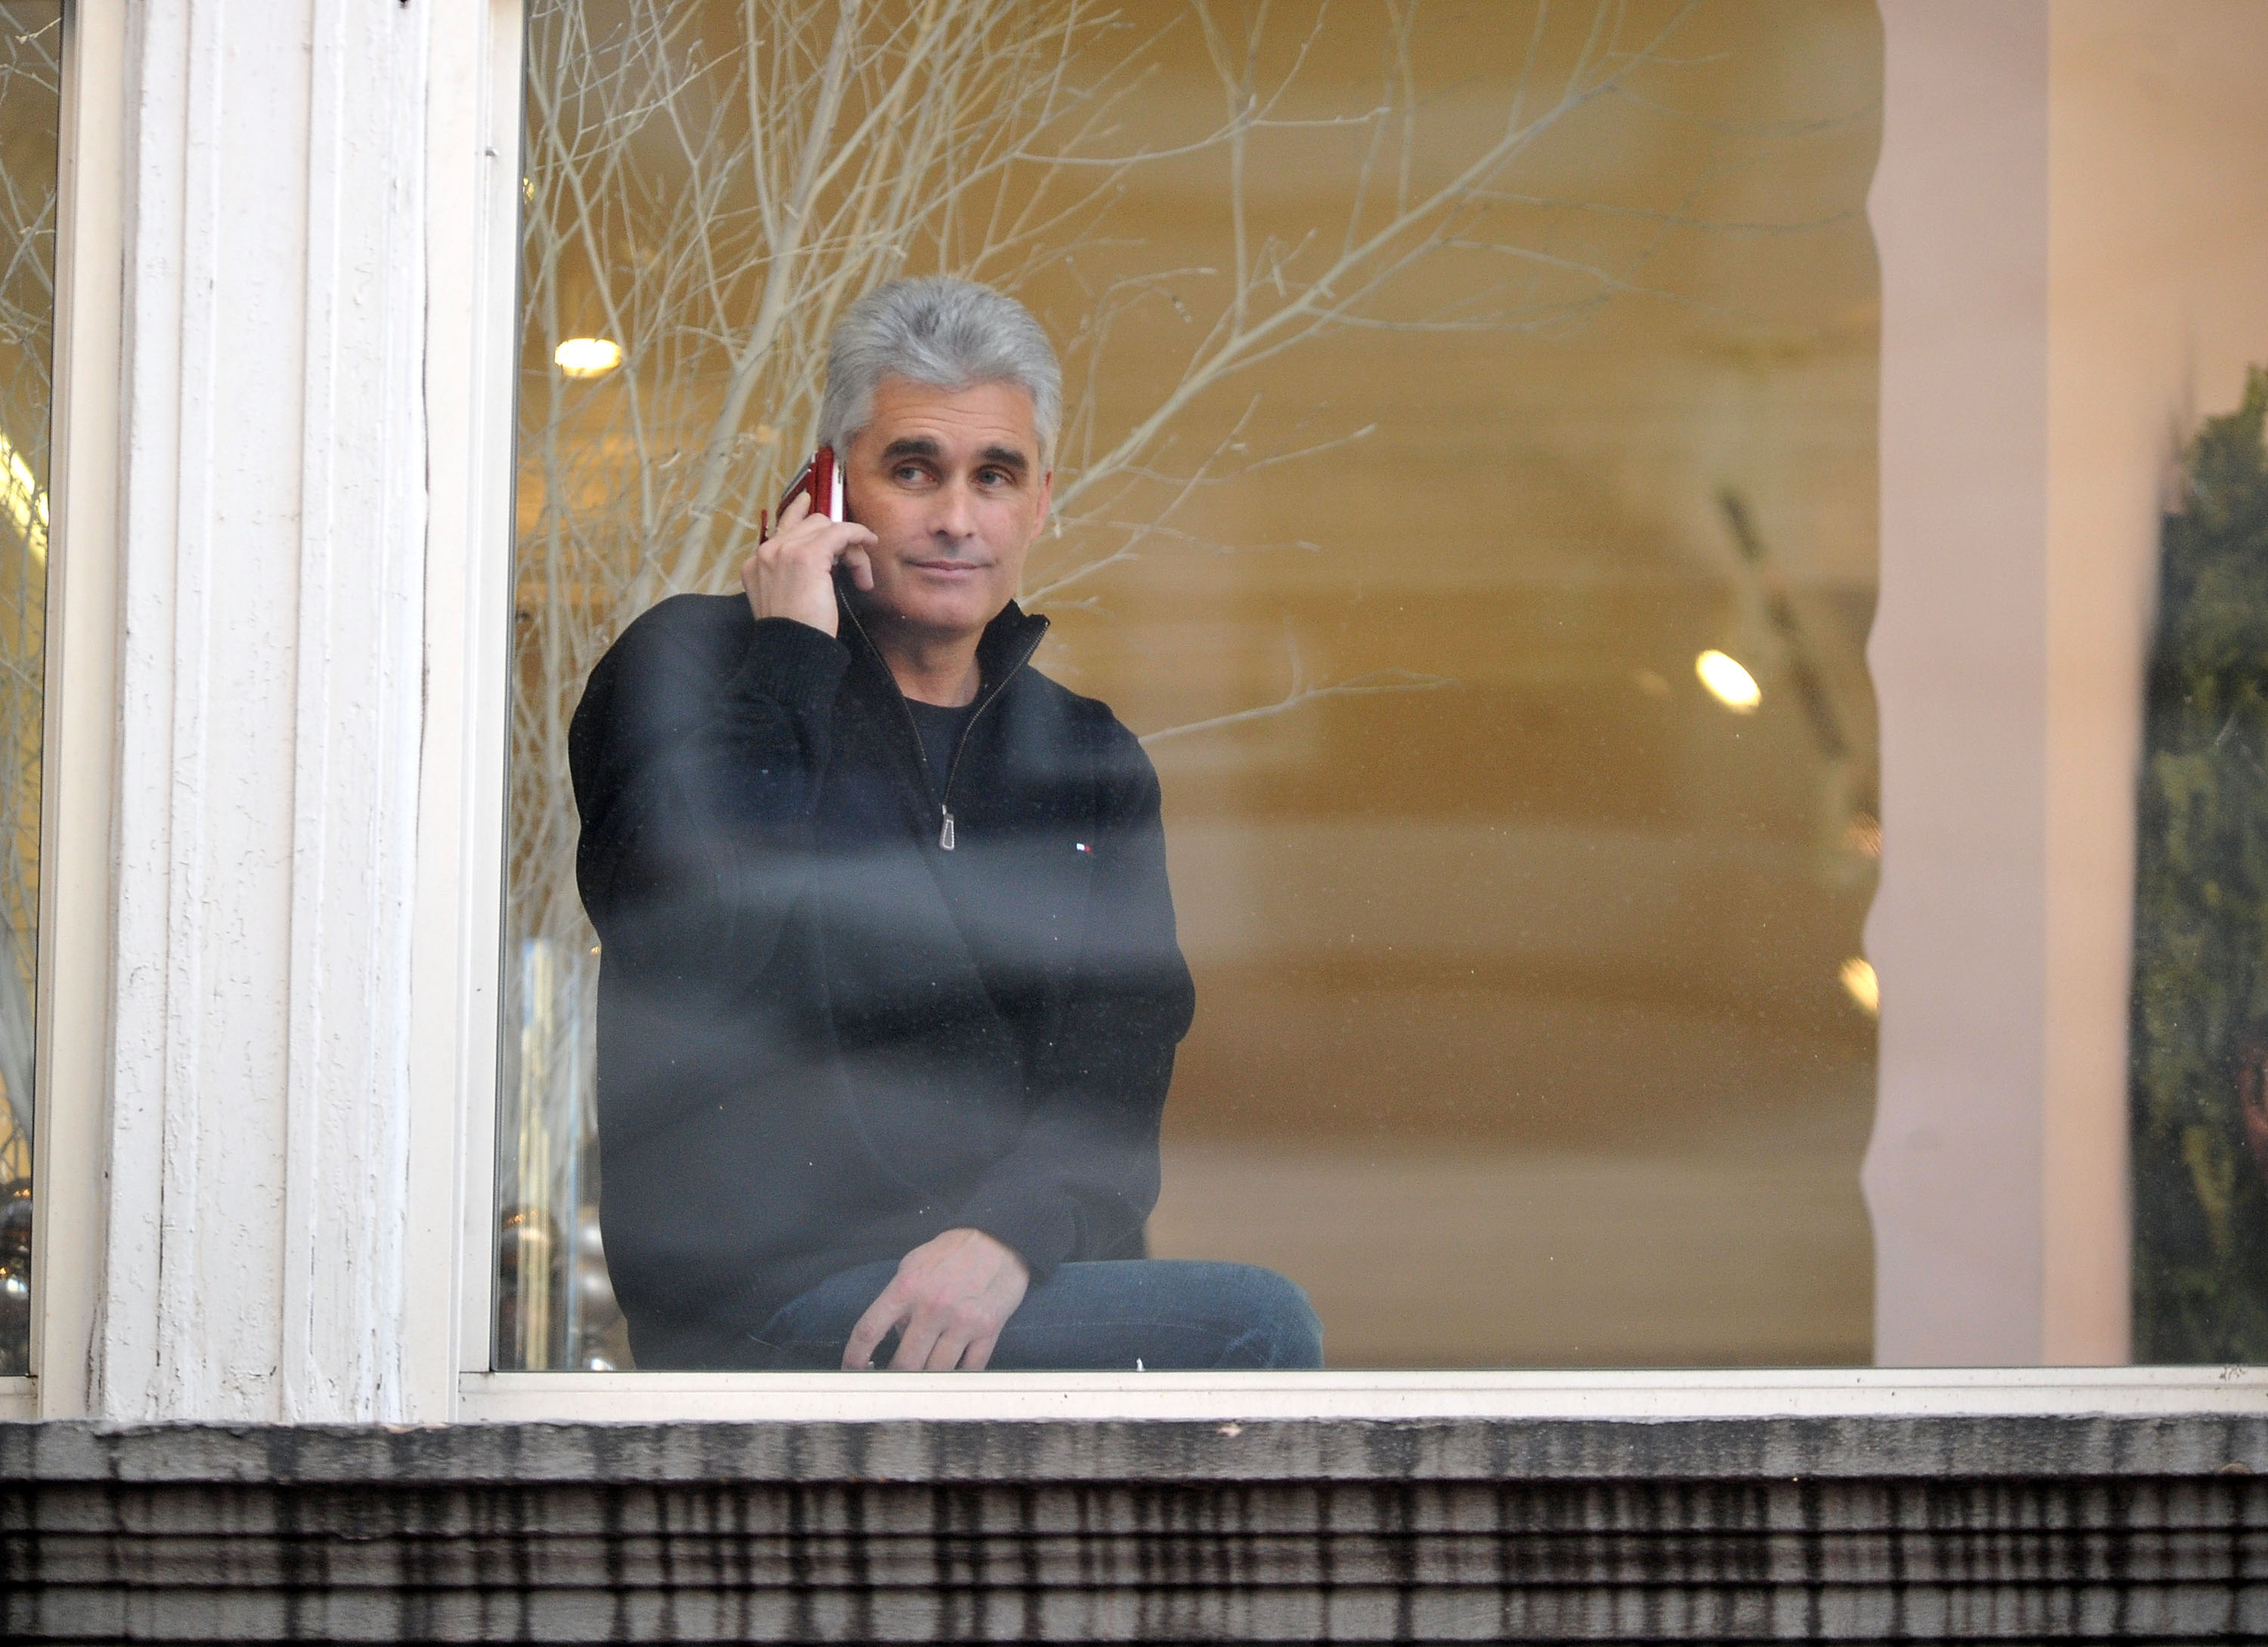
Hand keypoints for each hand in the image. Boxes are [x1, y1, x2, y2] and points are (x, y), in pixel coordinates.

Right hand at [741, 490, 876, 637]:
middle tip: (853, 568)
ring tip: (861, 575)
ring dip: (850, 547)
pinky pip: (839, 532)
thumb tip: (821, 562)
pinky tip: (869, 542)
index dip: (799, 513)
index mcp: (755, 564)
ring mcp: (784, 551)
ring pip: (826, 528)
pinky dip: (857, 534)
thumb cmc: (795, 635)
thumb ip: (790, 576)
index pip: (782, 527)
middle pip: (809, 526)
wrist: (791, 649)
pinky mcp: (807, 556)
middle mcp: (766, 553)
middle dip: (835, 541)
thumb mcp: (785, 601)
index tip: (808, 503)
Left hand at [843, 1228, 1030, 1370]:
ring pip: (936, 1372)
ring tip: (923, 1382)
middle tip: (893, 1383)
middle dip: (896, 1378)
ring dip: (928, 1380)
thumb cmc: (953, 1252)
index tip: (851, 1371)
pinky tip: (953, 1375)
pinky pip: (970, 1368)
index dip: (855, 1356)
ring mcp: (962, 1321)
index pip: (869, 1330)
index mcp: (907, 1287)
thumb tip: (894, 1333)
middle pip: (904, 1363)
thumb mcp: (914, 1263)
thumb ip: (898, 1297)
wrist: (999, 1239)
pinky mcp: (988, 1329)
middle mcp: (932, 1306)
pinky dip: (959, 1376)